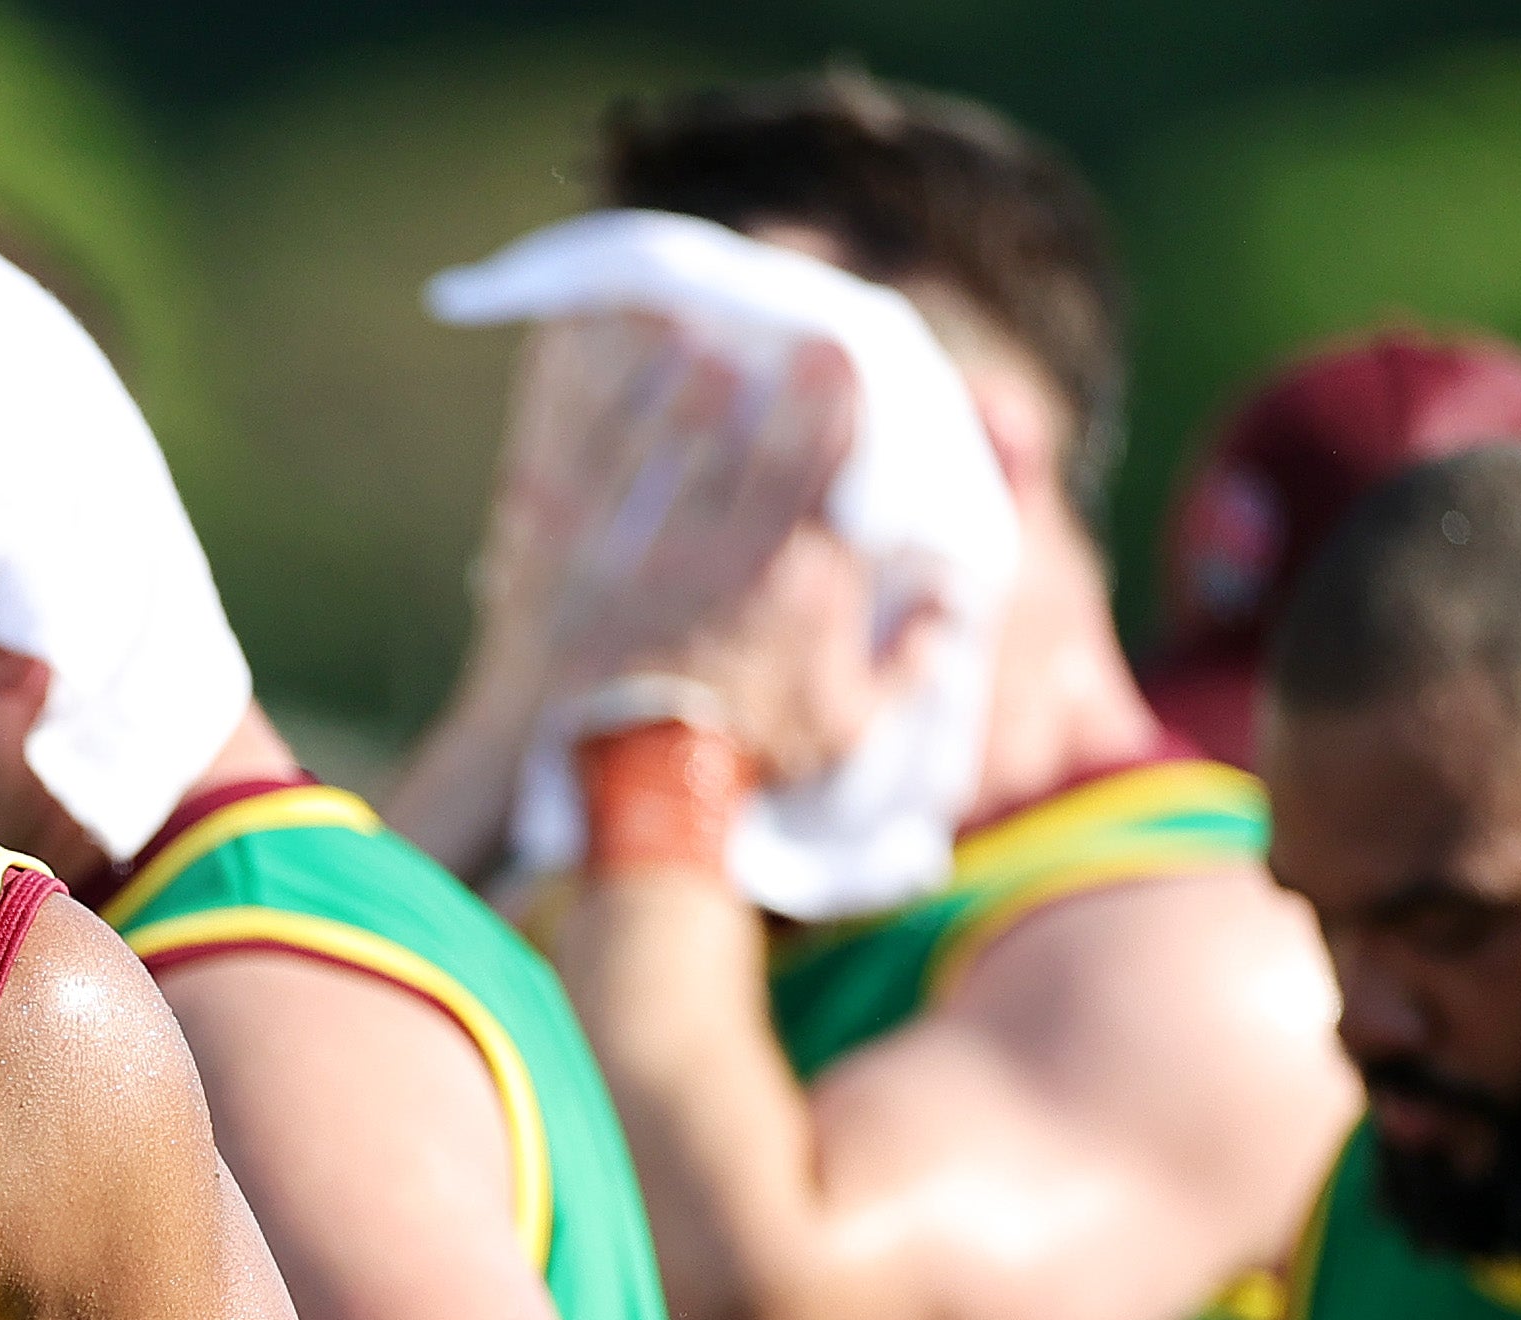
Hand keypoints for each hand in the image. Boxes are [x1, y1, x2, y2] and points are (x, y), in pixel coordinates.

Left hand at [478, 324, 935, 784]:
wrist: (629, 797)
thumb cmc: (745, 764)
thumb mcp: (846, 728)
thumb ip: (910, 661)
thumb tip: (956, 600)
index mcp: (795, 574)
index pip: (824, 459)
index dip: (833, 397)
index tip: (841, 355)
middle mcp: (721, 543)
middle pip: (747, 426)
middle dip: (770, 367)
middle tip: (786, 321)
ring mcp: (637, 541)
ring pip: (662, 428)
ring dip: (679, 372)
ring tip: (692, 331)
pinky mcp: (564, 549)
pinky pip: (577, 453)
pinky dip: (586, 403)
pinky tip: (595, 371)